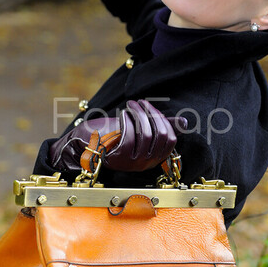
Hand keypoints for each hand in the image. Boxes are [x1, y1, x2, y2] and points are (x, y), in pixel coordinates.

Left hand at [49, 100, 186, 172]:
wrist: (83, 145)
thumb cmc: (110, 135)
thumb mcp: (138, 128)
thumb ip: (159, 126)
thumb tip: (184, 123)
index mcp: (153, 158)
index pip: (170, 140)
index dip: (164, 120)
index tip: (150, 108)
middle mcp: (146, 164)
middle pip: (160, 136)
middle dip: (152, 114)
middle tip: (139, 102)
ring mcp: (133, 164)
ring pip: (146, 135)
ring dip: (139, 115)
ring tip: (130, 105)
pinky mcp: (119, 160)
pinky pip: (130, 138)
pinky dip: (128, 123)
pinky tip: (122, 115)